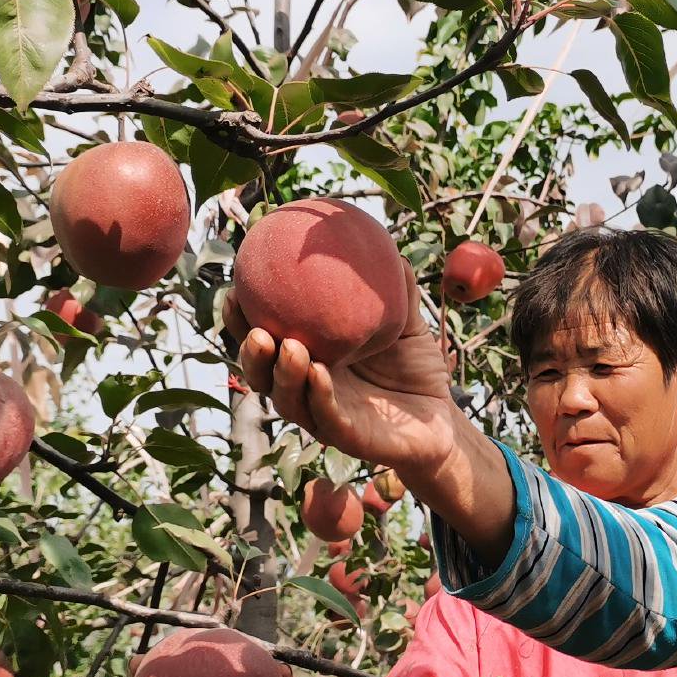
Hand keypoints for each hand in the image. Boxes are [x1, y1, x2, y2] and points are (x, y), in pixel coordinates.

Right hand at [237, 263, 462, 475]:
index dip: (243, 321)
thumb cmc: (416, 368)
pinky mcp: (346, 437)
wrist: (442, 417)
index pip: (266, 339)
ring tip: (285, 345)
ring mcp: (323, 414)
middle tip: (250, 322)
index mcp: (311, 357)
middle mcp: (307, 387)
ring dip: (281, 372)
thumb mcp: (406, 323)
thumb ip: (394, 288)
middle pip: (262, 372)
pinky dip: (317, 394)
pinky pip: (326, 416)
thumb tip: (385, 239)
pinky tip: (317, 372)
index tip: (234, 290)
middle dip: (248, 349)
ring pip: (287, 398)